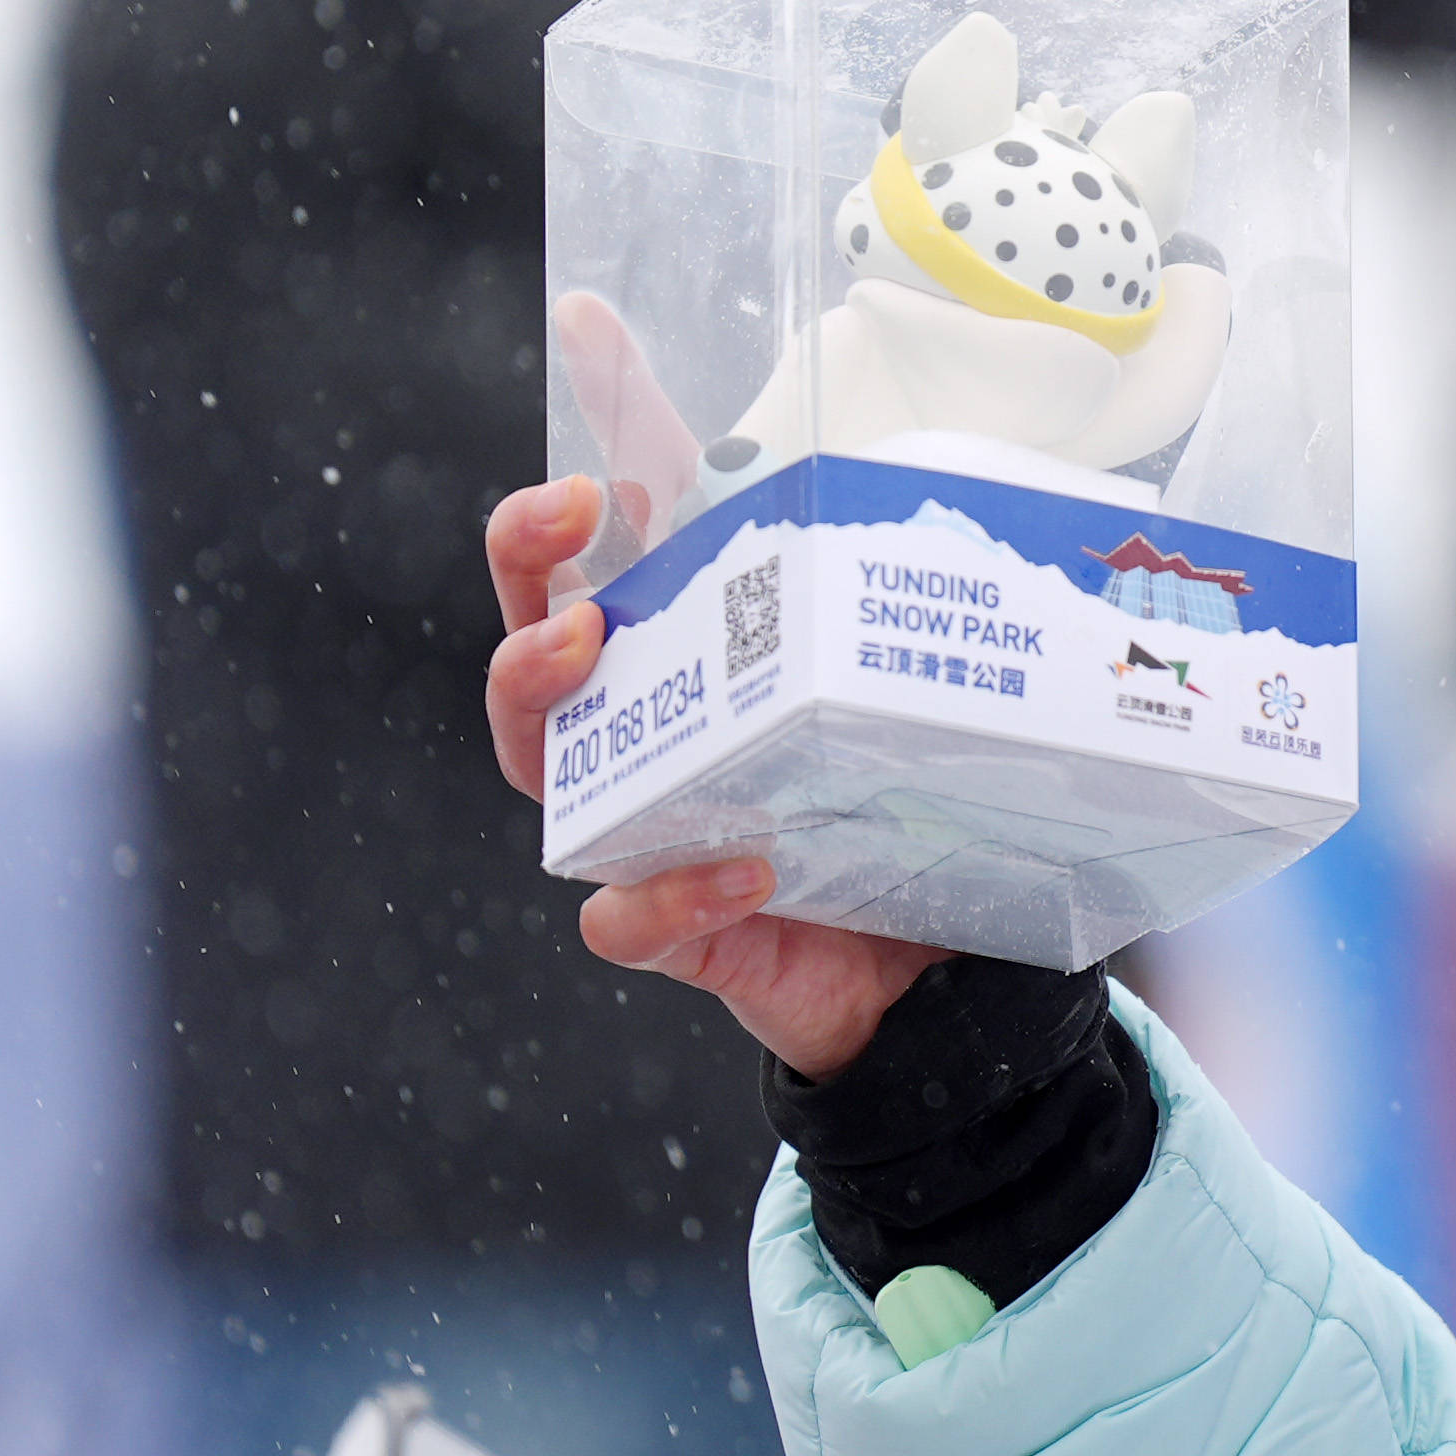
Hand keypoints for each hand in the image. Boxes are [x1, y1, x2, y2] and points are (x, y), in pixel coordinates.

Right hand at [482, 479, 946, 1079]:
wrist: (918, 969)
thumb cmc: (882, 813)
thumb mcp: (879, 703)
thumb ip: (874, 620)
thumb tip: (929, 502)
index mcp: (674, 683)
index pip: (582, 593)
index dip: (550, 536)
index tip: (583, 485)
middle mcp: (634, 757)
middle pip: (530, 674)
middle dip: (526, 600)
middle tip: (570, 565)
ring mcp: (641, 843)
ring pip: (547, 780)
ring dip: (547, 705)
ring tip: (590, 651)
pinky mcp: (677, 936)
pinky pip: (631, 918)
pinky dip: (674, 894)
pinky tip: (746, 870)